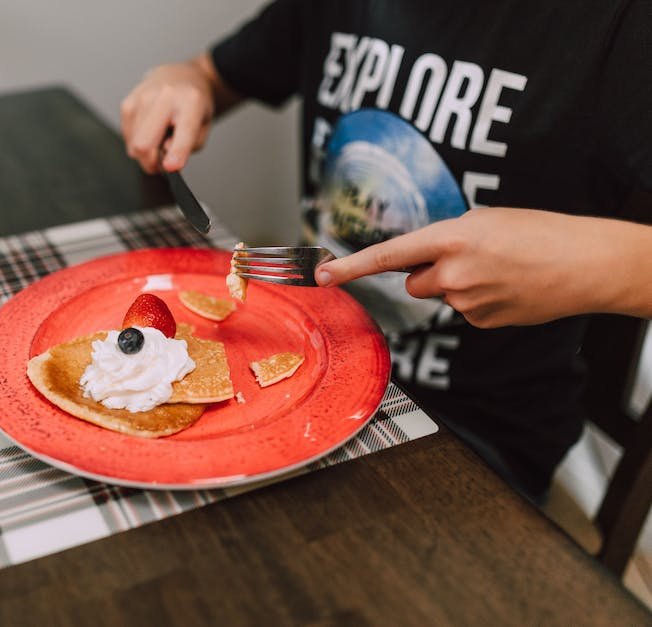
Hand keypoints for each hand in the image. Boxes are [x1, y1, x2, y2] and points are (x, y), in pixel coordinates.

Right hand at [120, 58, 215, 173]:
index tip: (170, 167)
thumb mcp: (204, 126)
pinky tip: (149, 130)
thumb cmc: (192, 104)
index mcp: (190, 102)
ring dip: (145, 152)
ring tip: (159, 138)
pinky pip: (127, 137)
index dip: (176, 153)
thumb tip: (165, 160)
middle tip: (162, 162)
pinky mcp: (127, 103)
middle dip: (151, 162)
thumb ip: (189, 146)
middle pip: (144, 144)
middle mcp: (164, 96)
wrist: (181, 77)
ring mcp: (142, 98)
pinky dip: (137, 141)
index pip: (183, 132)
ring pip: (133, 145)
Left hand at [314, 208, 645, 327]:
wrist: (584, 264)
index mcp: (450, 238)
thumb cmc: (538, 232)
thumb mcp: (484, 220)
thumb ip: (446, 239)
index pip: (388, 255)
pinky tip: (505, 289)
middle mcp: (452, 274)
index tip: (322, 276)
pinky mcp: (480, 323)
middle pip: (414, 282)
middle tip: (470, 260)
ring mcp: (466, 303)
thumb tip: (423, 259)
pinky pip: (463, 311)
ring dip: (457, 286)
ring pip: (440, 297)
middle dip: (430, 273)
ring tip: (496, 272)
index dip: (351, 267)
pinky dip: (478, 301)